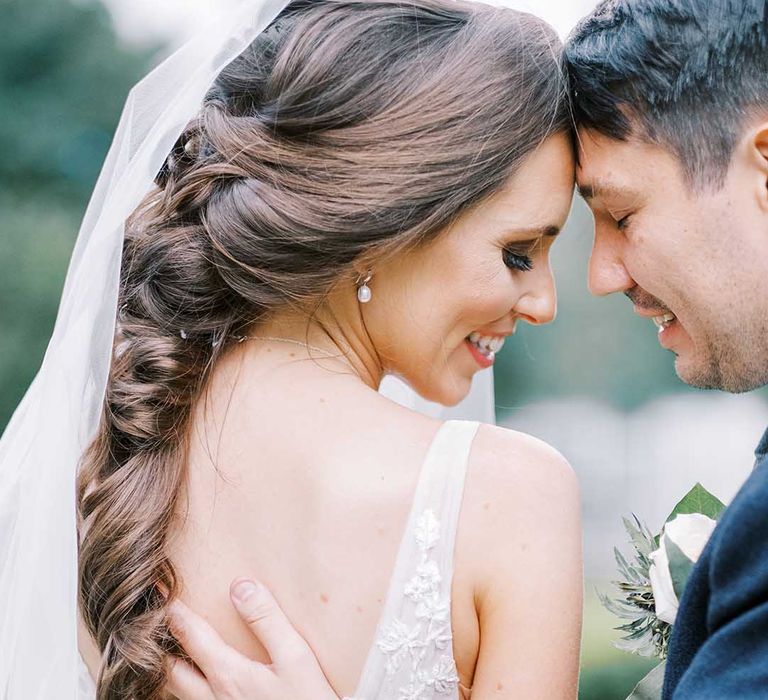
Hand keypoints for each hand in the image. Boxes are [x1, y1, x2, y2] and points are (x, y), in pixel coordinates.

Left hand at [165, 579, 340, 699]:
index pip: (190, 636)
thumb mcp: (296, 656)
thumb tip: (239, 586)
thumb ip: (267, 620)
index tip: (159, 591)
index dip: (173, 611)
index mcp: (229, 675)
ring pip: (175, 691)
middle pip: (169, 669)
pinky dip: (182, 687)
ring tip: (170, 646)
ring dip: (169, 667)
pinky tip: (196, 680)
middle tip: (156, 619)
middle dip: (159, 642)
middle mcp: (213, 699)